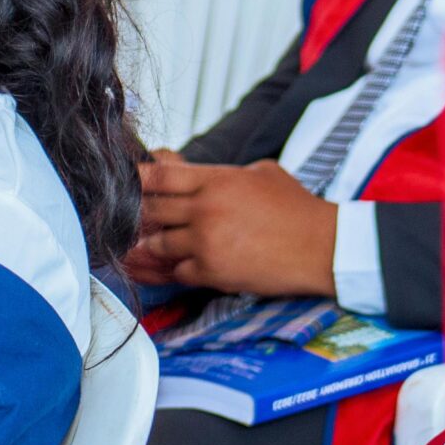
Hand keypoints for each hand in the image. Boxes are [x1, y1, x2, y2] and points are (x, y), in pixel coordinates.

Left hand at [129, 156, 337, 297]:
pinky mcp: (212, 271)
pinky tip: (182, 266)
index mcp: (215, 179)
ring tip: (151, 246)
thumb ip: (225, 174)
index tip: (122, 181)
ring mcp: (206, 241)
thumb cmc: (297, 208)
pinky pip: (177, 272)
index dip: (135, 178)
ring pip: (158, 244)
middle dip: (139, 215)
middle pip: (150, 209)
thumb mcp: (262, 173)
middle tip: (130, 219)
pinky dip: (178, 270)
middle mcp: (204, 209)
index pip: (159, 175)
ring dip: (155, 246)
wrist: (322, 247)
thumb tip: (200, 174)